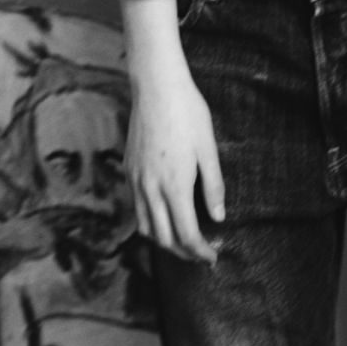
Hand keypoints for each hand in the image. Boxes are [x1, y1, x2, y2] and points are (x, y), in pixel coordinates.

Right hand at [127, 63, 224, 265]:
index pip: (186, 235)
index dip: (200, 252)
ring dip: (164, 241)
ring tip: (182, 239)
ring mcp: (136, 180)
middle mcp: (151, 189)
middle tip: (200, 254)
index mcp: (175, 186)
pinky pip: (136, 207)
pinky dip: (150, 221)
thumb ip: (213, 186)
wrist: (156, 87)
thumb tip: (218, 217)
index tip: (212, 258)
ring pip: (145, 227)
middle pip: (163, 239)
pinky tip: (164, 214)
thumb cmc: (187, 113)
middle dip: (183, 253)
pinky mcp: (128, 169)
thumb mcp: (208, 148)